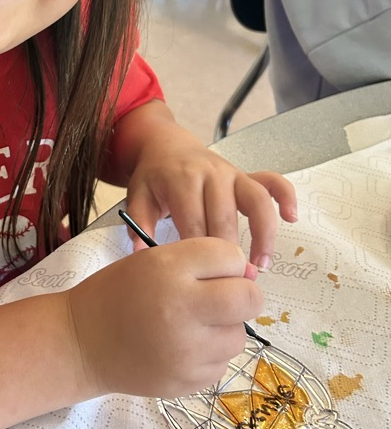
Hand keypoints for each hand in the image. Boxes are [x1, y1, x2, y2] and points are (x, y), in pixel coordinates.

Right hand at [67, 237, 261, 398]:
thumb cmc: (118, 293)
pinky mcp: (188, 382)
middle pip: (249, 299)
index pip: (232, 257)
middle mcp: (181, 310)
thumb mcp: (153, 260)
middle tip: (219, 299)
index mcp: (169, 270)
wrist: (82, 343)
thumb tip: (252, 276)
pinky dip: (208, 354)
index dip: (226, 263)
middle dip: (242, 296)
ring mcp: (186, 352)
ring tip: (191, 325)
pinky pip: (221, 364)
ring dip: (224, 328)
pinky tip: (180, 348)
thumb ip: (202, 260)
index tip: (208, 272)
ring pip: (238, 336)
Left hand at [119, 114, 296, 269]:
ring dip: (263, 234)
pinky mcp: (246, 173)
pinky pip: (273, 181)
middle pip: (225, 218)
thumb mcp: (137, 196)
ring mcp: (232, 173)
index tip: (205, 281)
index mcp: (182, 181)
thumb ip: (138, 223)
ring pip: (256, 202)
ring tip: (262, 265)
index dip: (201, 254)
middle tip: (234, 284)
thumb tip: (142, 254)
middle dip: (231, 254)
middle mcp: (211, 174)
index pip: (195, 223)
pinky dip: (286, 197)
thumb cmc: (153, 176)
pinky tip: (292, 219)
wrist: (165, 144)